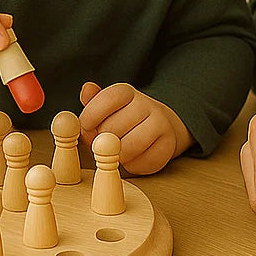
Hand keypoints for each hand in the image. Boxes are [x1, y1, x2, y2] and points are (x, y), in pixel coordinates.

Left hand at [78, 81, 192, 174]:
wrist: (158, 128)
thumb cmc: (122, 120)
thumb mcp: (105, 108)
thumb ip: (92, 102)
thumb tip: (87, 89)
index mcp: (126, 92)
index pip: (107, 99)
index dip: (91, 116)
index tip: (86, 128)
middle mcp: (146, 104)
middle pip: (114, 127)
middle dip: (102, 141)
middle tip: (101, 145)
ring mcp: (160, 123)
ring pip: (130, 146)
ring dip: (118, 156)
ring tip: (116, 154)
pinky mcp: (169, 144)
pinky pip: (145, 161)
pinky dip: (134, 166)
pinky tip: (132, 159)